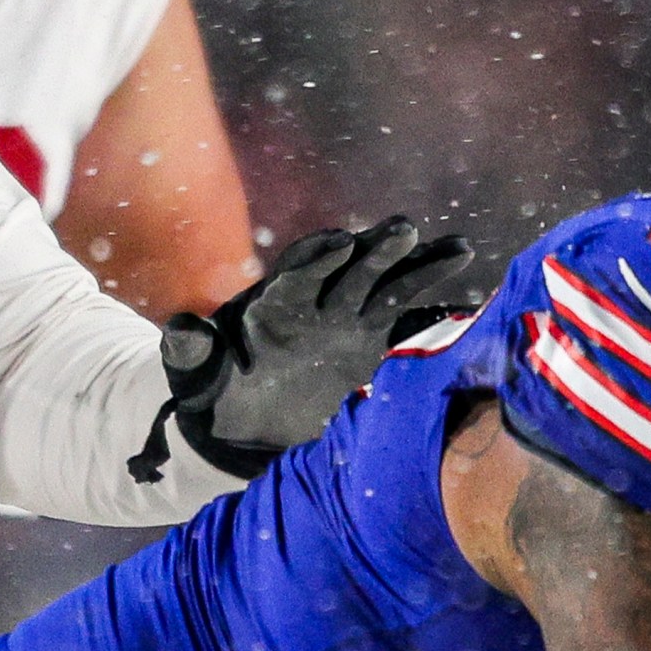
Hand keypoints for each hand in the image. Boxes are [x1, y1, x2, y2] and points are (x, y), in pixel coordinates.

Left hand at [132, 216, 474, 482]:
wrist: (243, 422)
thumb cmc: (216, 394)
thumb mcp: (195, 376)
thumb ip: (191, 352)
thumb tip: (177, 329)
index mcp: (276, 305)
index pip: (298, 273)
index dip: (317, 258)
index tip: (340, 243)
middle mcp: (319, 303)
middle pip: (352, 268)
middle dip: (377, 249)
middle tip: (405, 228)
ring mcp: (352, 322)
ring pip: (391, 287)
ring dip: (422, 268)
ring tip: (461, 250)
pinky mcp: (374, 346)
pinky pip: (411, 329)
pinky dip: (438, 320)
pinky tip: (473, 311)